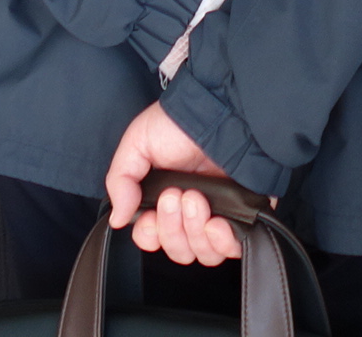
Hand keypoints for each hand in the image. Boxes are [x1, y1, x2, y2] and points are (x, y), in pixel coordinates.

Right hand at [105, 103, 240, 265]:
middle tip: (176, 195)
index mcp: (164, 199)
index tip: (150, 215)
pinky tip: (216, 222)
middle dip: (172, 228)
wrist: (219, 109)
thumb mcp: (137, 143)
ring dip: (195, 232)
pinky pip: (233, 247)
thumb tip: (118, 219)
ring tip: (197, 199)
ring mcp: (218, 213)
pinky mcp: (243, 213)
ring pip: (203, 253)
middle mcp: (191, 211)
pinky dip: (223, 242)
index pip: (153, 238)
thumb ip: (120, 181)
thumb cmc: (178, 122)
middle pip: (178, 250)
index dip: (150, 235)